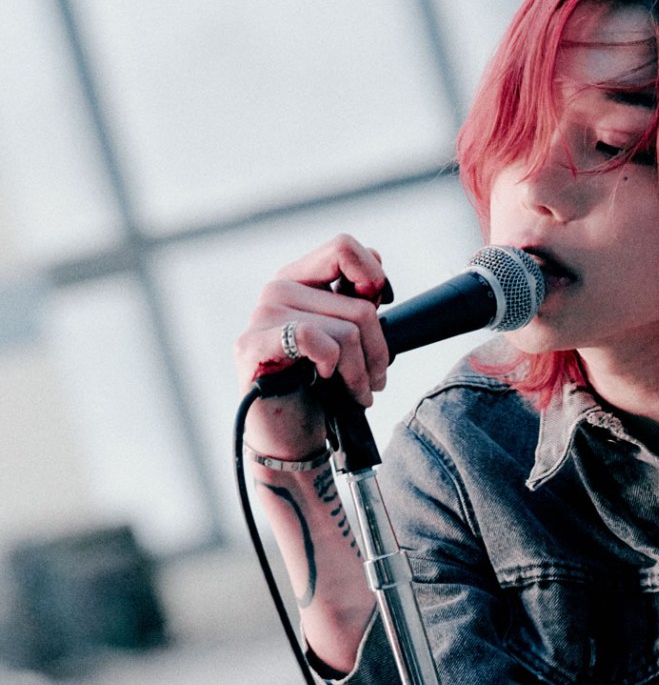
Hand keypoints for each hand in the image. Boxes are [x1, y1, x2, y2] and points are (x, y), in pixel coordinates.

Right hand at [235, 233, 390, 454]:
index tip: (380, 312)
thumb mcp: (346, 341)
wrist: (289, 437)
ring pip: (346, 331)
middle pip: (359, 306)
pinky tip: (327, 380)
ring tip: (358, 391)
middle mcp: (279, 290)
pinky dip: (333, 365)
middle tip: (375, 380)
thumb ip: (357, 306)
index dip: (373, 278)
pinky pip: (313, 340)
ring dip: (361, 371)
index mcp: (301, 279)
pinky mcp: (252, 345)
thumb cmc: (318, 390)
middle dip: (379, 351)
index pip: (344, 247)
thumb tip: (377, 285)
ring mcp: (263, 316)